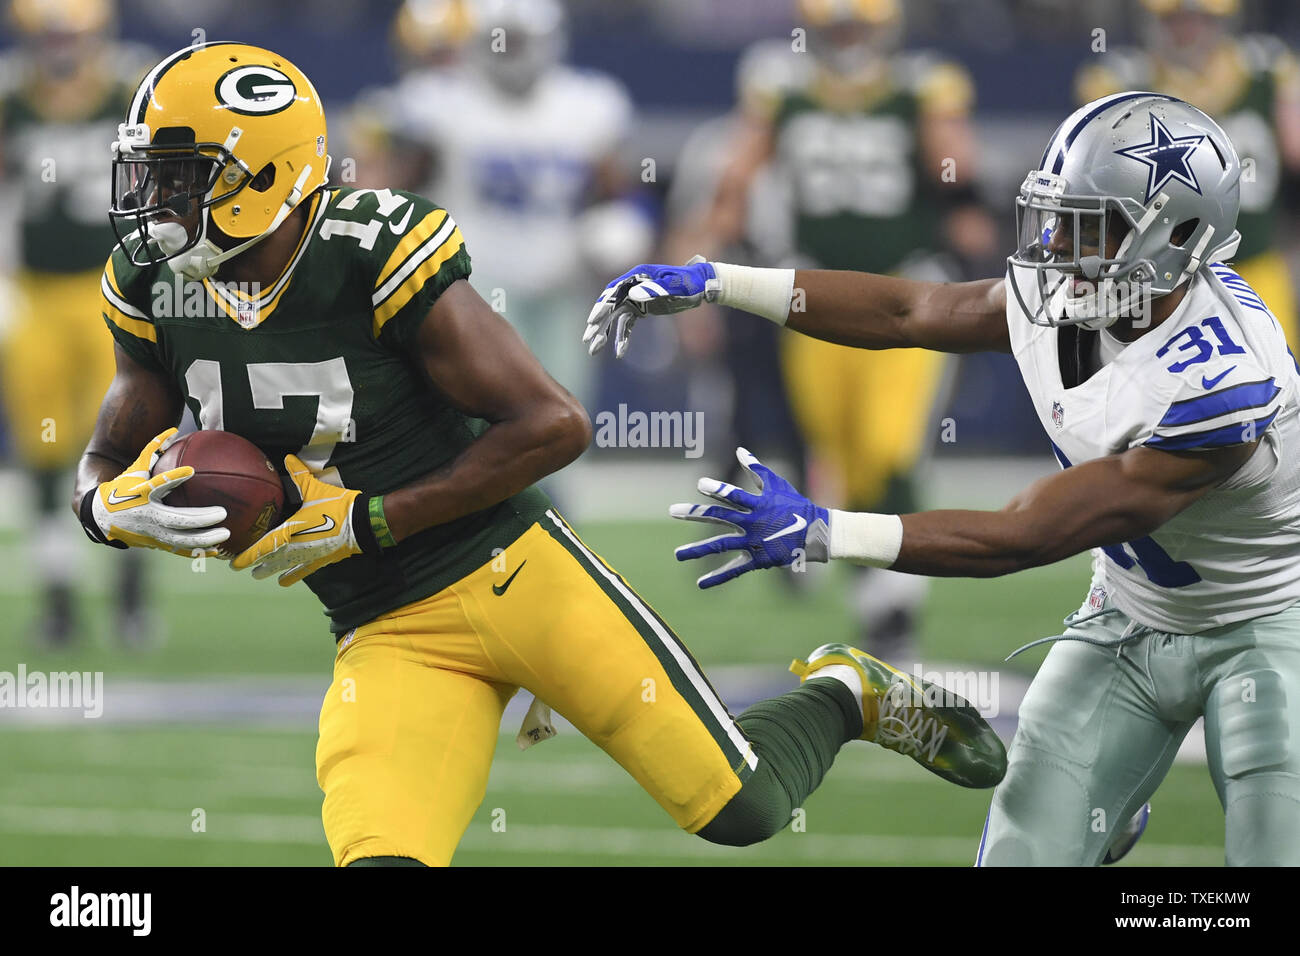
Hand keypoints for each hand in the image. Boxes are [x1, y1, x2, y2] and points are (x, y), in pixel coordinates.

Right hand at [83, 427, 228, 555]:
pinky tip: (217, 551)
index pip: (157, 485)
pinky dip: (198, 550)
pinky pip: (179, 549)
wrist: (100, 518)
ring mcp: (152, 532)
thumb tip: (171, 430)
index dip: (173, 477)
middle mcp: (147, 515)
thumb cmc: (122, 488)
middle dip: (201, 518)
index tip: (191, 471)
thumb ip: (151, 450)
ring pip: (181, 539)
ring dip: (204, 538)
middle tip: (223, 512)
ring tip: (226, 534)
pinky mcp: (156, 543)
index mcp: (142, 495)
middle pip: (177, 520)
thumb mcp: (134, 469)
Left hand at [230, 454, 365, 585]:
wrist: (361, 522)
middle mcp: (295, 547)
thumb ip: (299, 474)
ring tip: (259, 575)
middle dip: (255, 564)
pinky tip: (284, 582)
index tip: (233, 563)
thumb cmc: (336, 505)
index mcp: (290, 530)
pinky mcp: (321, 560)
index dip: (247, 556)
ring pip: (283, 568)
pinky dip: (292, 577)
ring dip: (270, 571)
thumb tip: (288, 457)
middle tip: (240, 568)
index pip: (262, 547)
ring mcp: (308, 556)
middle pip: (269, 560)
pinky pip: (303, 572)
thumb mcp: (315, 488)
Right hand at [584, 255, 718, 357]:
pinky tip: (618, 353)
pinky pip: (627, 325)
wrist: (701, 285)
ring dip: (604, 333)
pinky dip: (621, 337)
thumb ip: (655, 289)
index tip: (593, 321)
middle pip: (609, 306)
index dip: (602, 306)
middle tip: (587, 339)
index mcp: (637, 276)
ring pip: (615, 317)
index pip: (614, 292)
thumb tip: (633, 295)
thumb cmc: (689, 282)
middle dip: (597, 323)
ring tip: (594, 349)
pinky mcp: (641, 309)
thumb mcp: (675, 285)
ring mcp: (635, 298)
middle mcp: (632, 286)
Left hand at [670, 447, 829, 588]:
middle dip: (695, 514)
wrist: (815, 532)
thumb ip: (756, 469)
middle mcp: (752, 523)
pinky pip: (735, 569)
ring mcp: (754, 542)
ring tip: (677, 555)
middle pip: (719, 517)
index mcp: (757, 504)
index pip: (733, 495)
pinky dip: (718, 577)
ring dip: (698, 550)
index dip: (718, 489)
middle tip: (672, 511)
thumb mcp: (777, 484)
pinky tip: (700, 583)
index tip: (700, 485)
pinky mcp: (758, 559)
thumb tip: (740, 450)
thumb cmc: (795, 504)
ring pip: (721, 545)